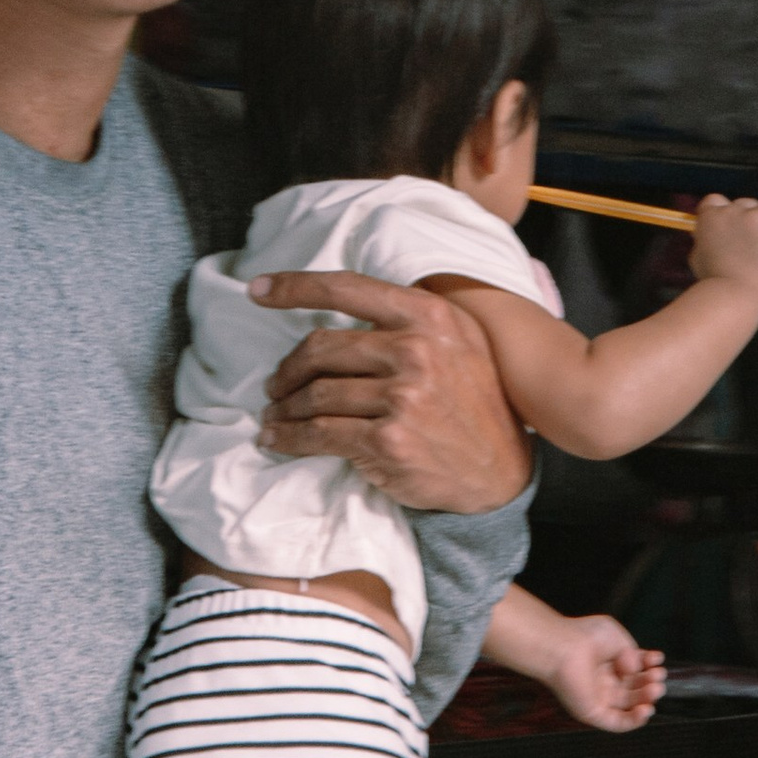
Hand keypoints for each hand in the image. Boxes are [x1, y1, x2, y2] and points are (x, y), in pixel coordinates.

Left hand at [255, 268, 528, 514]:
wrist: (500, 470)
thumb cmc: (470, 402)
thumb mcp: (457, 341)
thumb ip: (409, 318)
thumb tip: (338, 305)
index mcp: (428, 315)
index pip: (346, 287)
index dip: (295, 286)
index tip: (257, 289)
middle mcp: (416, 349)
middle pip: (321, 346)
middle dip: (288, 369)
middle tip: (276, 385)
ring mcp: (403, 396)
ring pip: (315, 393)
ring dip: (284, 407)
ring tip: (274, 414)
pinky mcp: (388, 439)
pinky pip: (319, 432)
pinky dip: (288, 437)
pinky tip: (277, 439)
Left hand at [539, 613, 665, 733]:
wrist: (565, 647)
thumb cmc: (585, 636)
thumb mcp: (617, 636)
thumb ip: (632, 653)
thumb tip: (637, 668)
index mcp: (608, 663)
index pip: (634, 670)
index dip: (648, 666)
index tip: (657, 659)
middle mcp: (603, 682)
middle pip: (635, 689)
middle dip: (650, 683)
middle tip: (658, 675)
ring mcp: (598, 698)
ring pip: (629, 707)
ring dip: (646, 700)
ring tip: (656, 688)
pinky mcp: (594, 713)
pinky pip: (618, 723)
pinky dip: (635, 721)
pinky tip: (646, 710)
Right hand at [688, 195, 757, 308]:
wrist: (736, 296)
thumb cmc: (713, 284)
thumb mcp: (698, 257)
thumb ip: (704, 241)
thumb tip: (705, 235)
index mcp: (712, 216)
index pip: (715, 201)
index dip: (724, 213)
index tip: (730, 228)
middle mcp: (736, 210)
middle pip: (748, 204)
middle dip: (751, 220)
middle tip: (755, 244)